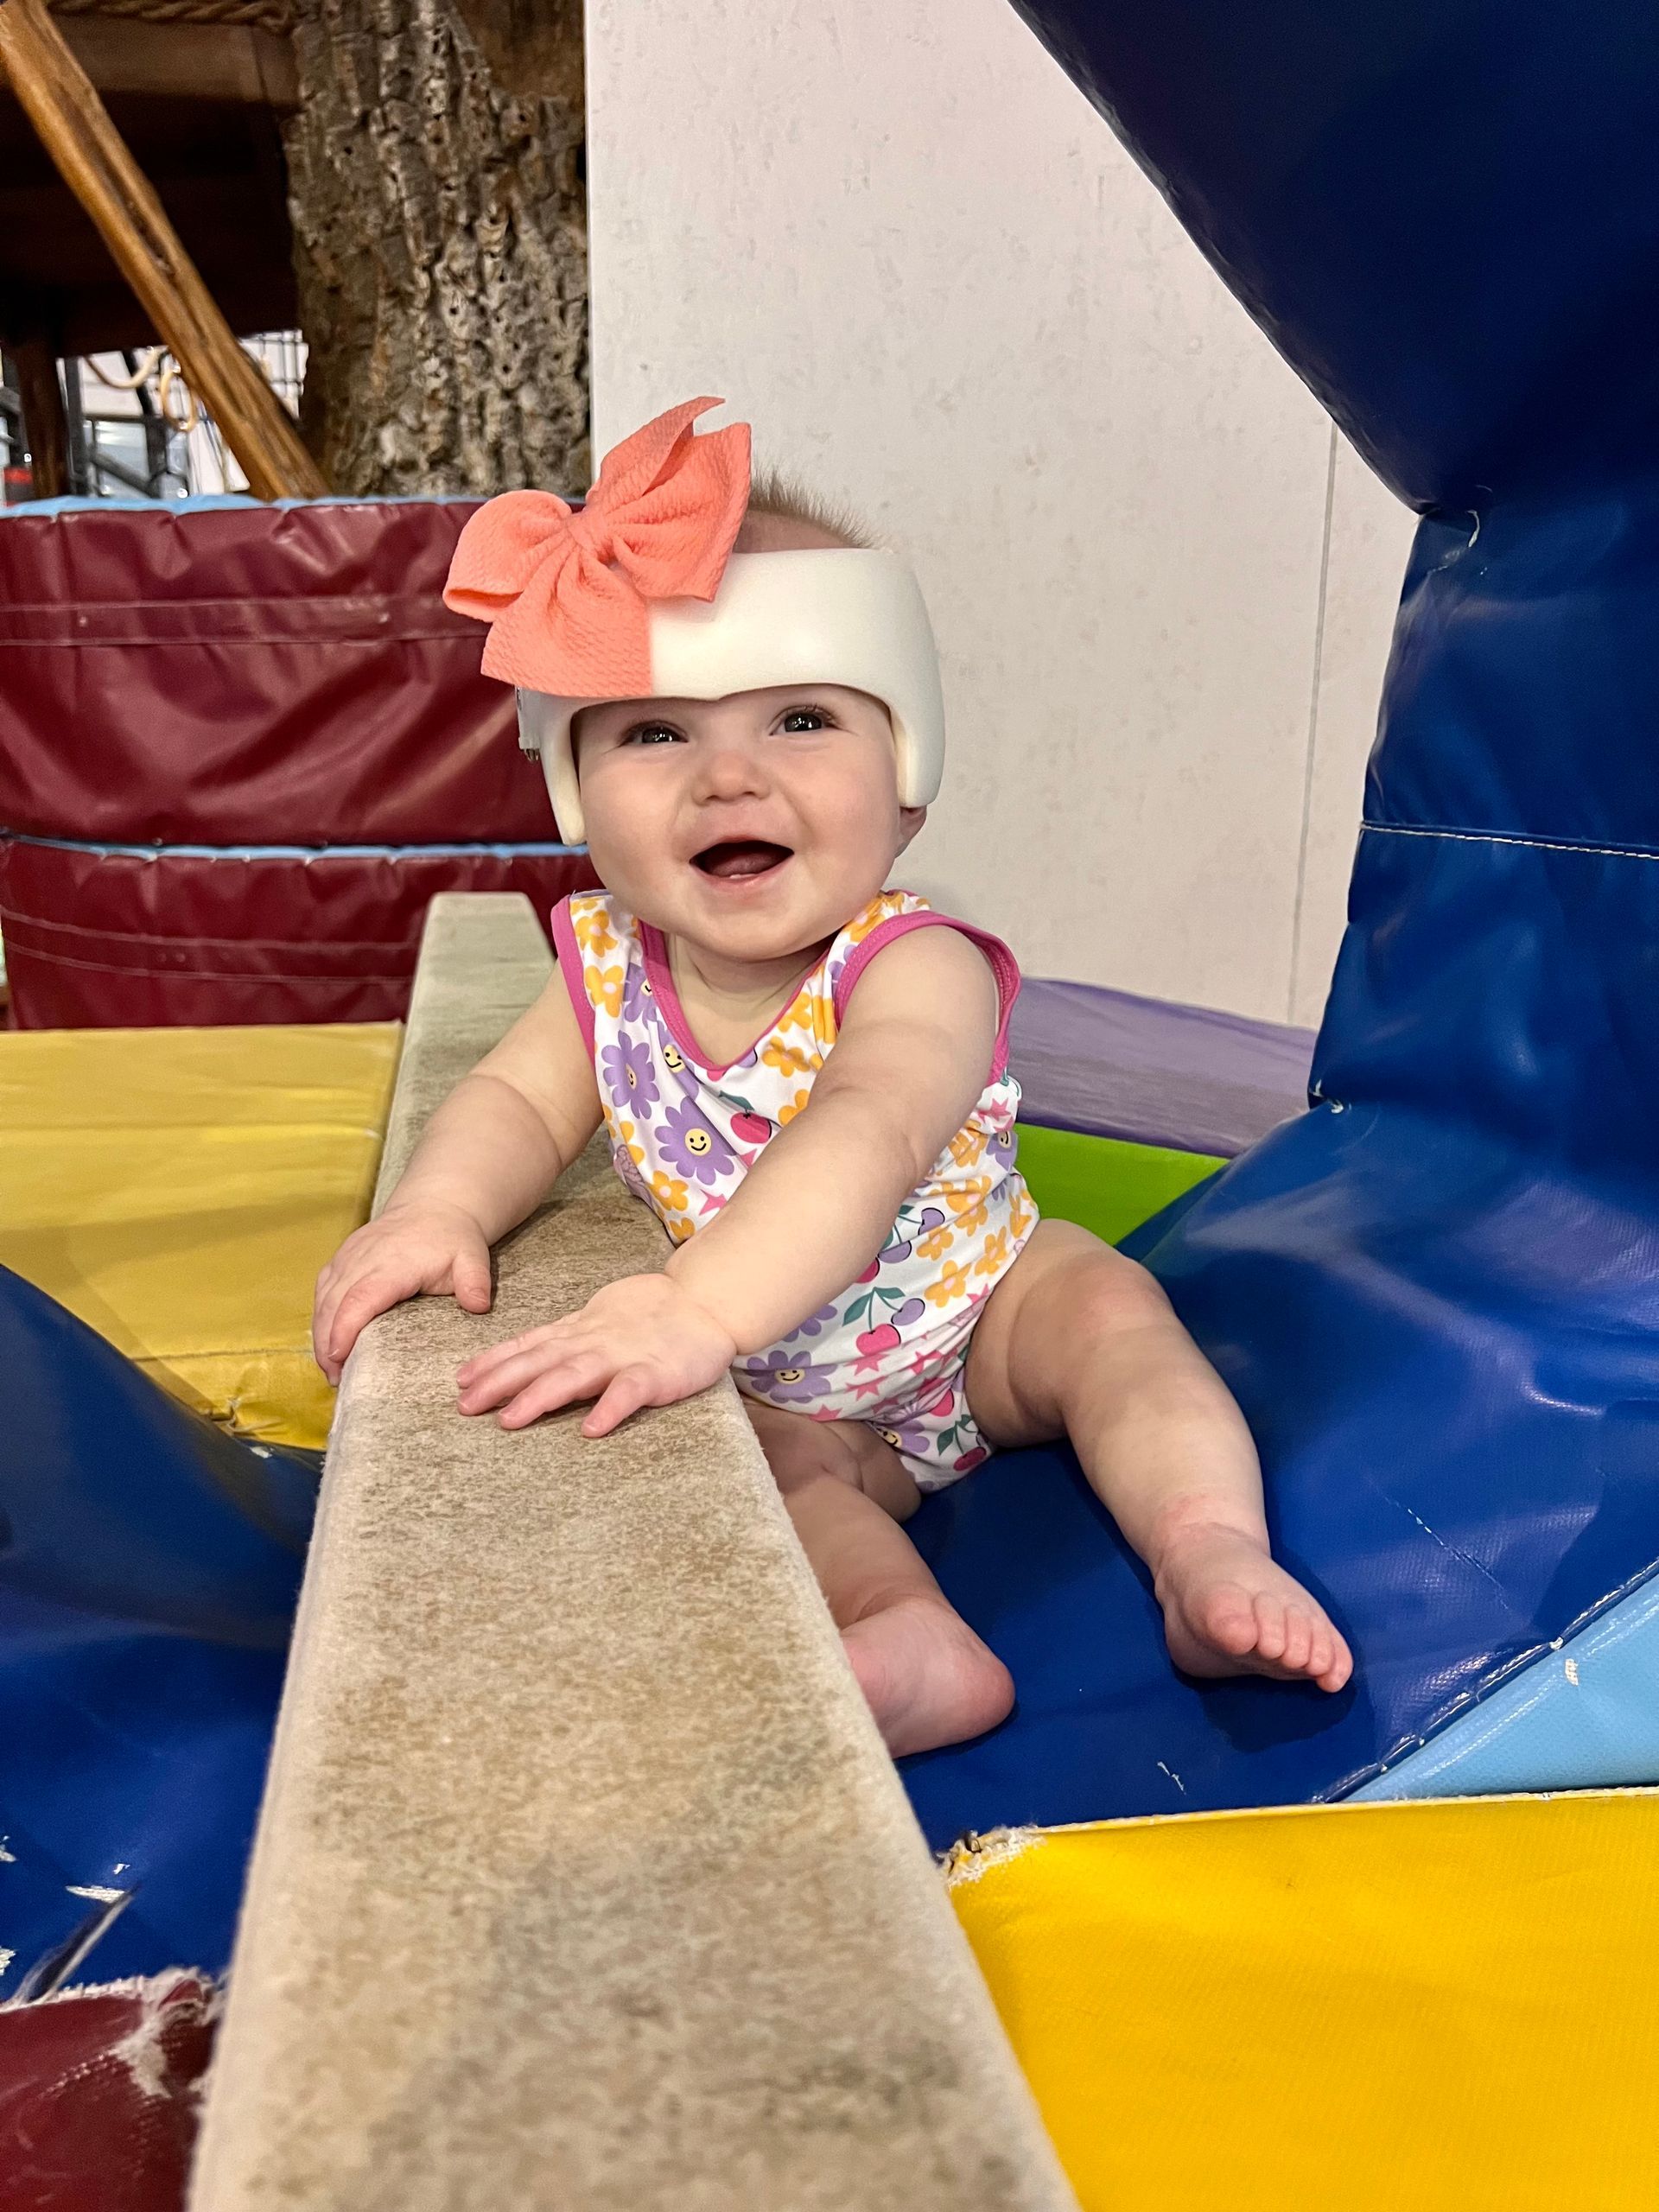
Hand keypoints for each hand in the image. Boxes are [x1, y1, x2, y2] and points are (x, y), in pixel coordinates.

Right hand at [312, 1200, 492, 1383]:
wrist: (436, 1207)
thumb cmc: (454, 1239)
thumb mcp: (472, 1258)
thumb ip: (474, 1282)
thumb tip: (478, 1306)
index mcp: (393, 1263)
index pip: (360, 1298)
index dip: (344, 1329)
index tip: (337, 1359)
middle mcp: (363, 1258)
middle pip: (333, 1304)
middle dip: (327, 1343)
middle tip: (334, 1379)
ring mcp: (349, 1256)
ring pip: (323, 1298)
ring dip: (321, 1334)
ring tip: (329, 1369)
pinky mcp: (342, 1258)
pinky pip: (323, 1289)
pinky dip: (320, 1317)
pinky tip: (326, 1340)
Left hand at [455, 1272, 736, 1435]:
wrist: (706, 1302)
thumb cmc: (651, 1314)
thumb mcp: (599, 1319)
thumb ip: (566, 1339)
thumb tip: (523, 1356)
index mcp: (580, 1331)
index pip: (529, 1345)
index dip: (494, 1362)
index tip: (461, 1380)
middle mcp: (594, 1342)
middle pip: (540, 1361)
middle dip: (500, 1382)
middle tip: (465, 1406)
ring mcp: (624, 1356)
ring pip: (574, 1375)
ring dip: (539, 1397)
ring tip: (509, 1421)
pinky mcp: (656, 1373)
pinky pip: (630, 1391)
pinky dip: (610, 1408)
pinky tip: (591, 1430)